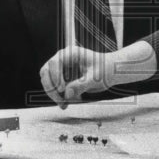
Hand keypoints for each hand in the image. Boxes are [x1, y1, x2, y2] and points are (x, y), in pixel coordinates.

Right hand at [40, 41, 156, 106]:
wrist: (111, 72)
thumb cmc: (106, 69)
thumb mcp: (95, 78)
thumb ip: (81, 85)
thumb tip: (67, 94)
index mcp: (71, 54)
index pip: (54, 63)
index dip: (55, 77)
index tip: (62, 90)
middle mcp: (64, 59)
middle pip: (46, 72)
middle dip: (51, 88)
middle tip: (62, 101)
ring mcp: (62, 69)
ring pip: (48, 82)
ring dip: (54, 95)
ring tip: (65, 105)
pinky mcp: (64, 79)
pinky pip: (55, 89)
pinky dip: (60, 97)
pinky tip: (71, 102)